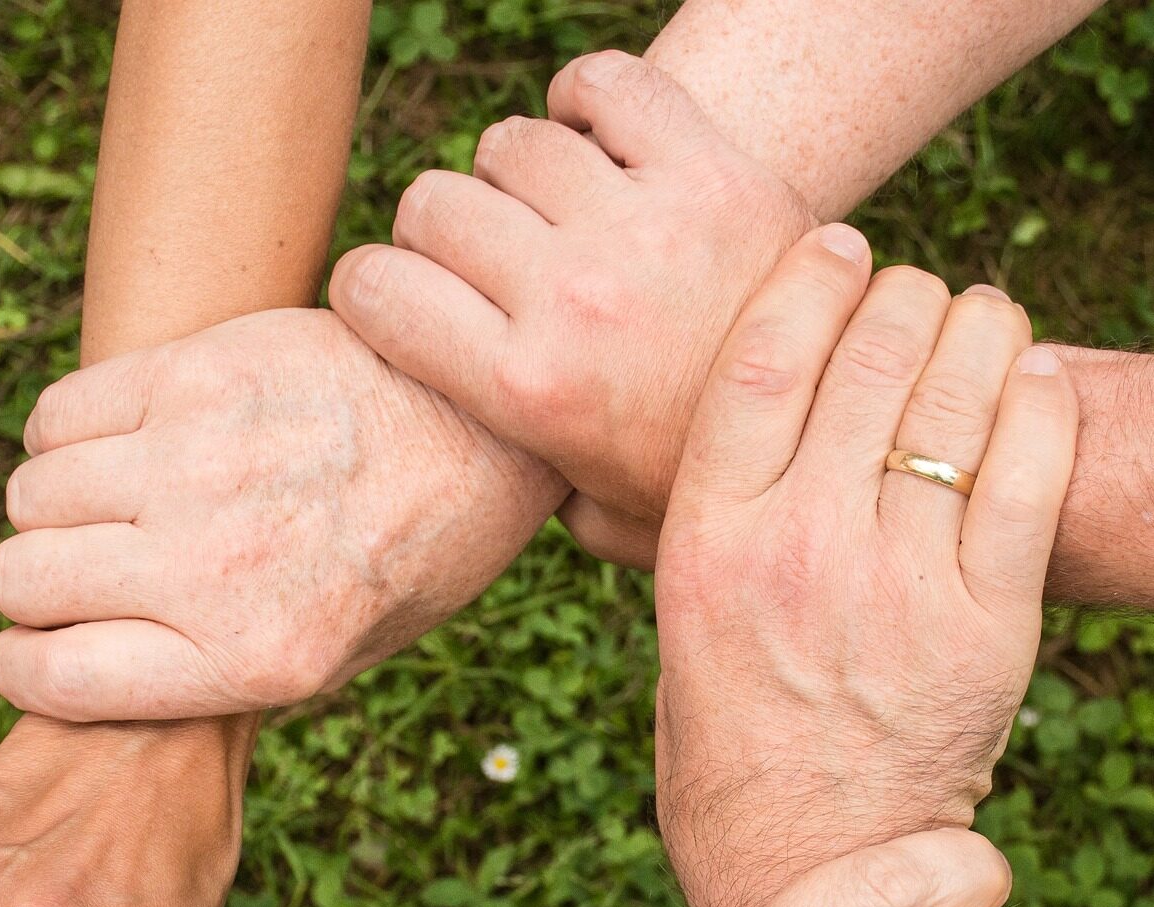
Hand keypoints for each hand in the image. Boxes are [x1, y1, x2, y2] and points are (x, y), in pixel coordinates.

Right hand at [0, 307, 567, 720]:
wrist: (486, 428)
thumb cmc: (411, 555)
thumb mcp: (337, 659)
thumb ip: (216, 674)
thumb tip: (93, 668)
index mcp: (253, 660)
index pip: (54, 678)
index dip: (24, 668)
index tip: (35, 651)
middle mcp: (214, 568)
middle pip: (24, 580)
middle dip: (35, 588)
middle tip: (82, 574)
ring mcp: (198, 465)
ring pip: (31, 496)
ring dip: (51, 509)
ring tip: (107, 506)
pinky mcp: (197, 375)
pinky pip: (58, 414)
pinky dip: (63, 436)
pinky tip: (117, 444)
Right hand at [328, 51, 812, 568]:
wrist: (843, 432)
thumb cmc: (699, 483)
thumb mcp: (594, 518)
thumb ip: (517, 489)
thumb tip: (461, 469)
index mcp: (526, 391)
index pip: (375, 290)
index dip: (367, 289)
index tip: (391, 300)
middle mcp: (572, 299)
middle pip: (432, 204)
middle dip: (435, 233)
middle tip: (478, 265)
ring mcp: (643, 226)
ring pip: (510, 143)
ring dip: (513, 175)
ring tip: (548, 215)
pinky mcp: (711, 170)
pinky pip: (606, 85)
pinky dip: (585, 99)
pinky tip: (594, 143)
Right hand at [652, 226, 1077, 906]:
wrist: (809, 860)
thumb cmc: (726, 741)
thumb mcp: (673, 628)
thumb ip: (684, 529)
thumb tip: (674, 441)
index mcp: (707, 545)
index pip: (761, 361)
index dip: (809, 279)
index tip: (837, 244)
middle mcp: (798, 551)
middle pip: (869, 357)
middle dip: (902, 294)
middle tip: (912, 291)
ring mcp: (899, 586)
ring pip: (956, 398)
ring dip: (976, 330)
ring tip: (976, 321)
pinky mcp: (987, 625)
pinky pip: (1027, 474)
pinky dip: (1035, 404)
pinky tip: (1025, 377)